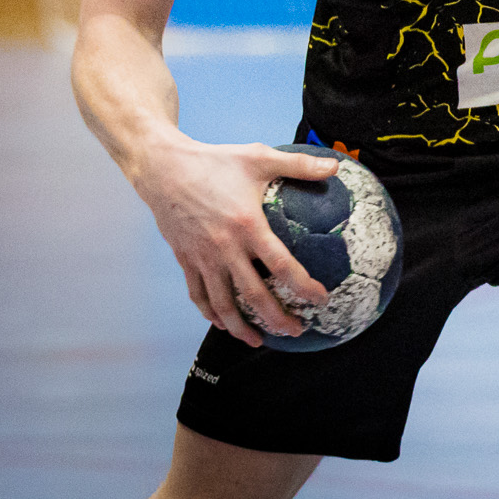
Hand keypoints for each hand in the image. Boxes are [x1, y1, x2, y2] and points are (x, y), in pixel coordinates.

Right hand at [134, 136, 336, 345]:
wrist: (163, 169)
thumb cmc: (215, 161)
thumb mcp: (260, 157)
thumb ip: (299, 164)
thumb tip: (336, 165)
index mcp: (248, 226)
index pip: (281, 265)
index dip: (303, 287)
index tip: (321, 300)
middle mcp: (224, 248)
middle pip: (253, 295)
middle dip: (276, 318)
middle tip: (296, 331)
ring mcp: (202, 257)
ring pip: (222, 304)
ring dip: (241, 327)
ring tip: (260, 340)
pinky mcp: (185, 259)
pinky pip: (198, 294)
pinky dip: (211, 313)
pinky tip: (223, 322)